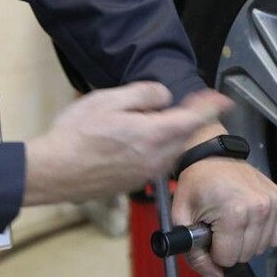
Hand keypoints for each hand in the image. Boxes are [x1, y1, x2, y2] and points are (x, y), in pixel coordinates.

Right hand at [22, 83, 230, 205]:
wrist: (54, 172)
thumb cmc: (76, 135)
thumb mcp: (108, 100)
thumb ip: (144, 94)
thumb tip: (163, 97)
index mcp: (153, 135)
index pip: (194, 118)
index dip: (210, 106)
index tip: (222, 99)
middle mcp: (156, 158)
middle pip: (183, 134)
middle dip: (183, 118)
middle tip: (169, 104)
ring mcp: (147, 173)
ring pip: (170, 149)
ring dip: (166, 134)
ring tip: (140, 122)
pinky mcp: (136, 182)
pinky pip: (156, 160)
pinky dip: (153, 147)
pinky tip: (129, 140)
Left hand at [171, 135, 276, 276]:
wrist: (213, 156)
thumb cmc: (196, 183)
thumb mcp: (182, 219)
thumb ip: (195, 256)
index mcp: (234, 213)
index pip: (228, 259)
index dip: (214, 251)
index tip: (209, 233)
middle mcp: (259, 208)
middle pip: (245, 255)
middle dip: (229, 247)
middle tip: (218, 225)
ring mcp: (273, 203)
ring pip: (261, 248)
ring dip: (245, 240)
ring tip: (232, 219)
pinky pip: (275, 237)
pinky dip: (261, 233)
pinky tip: (248, 219)